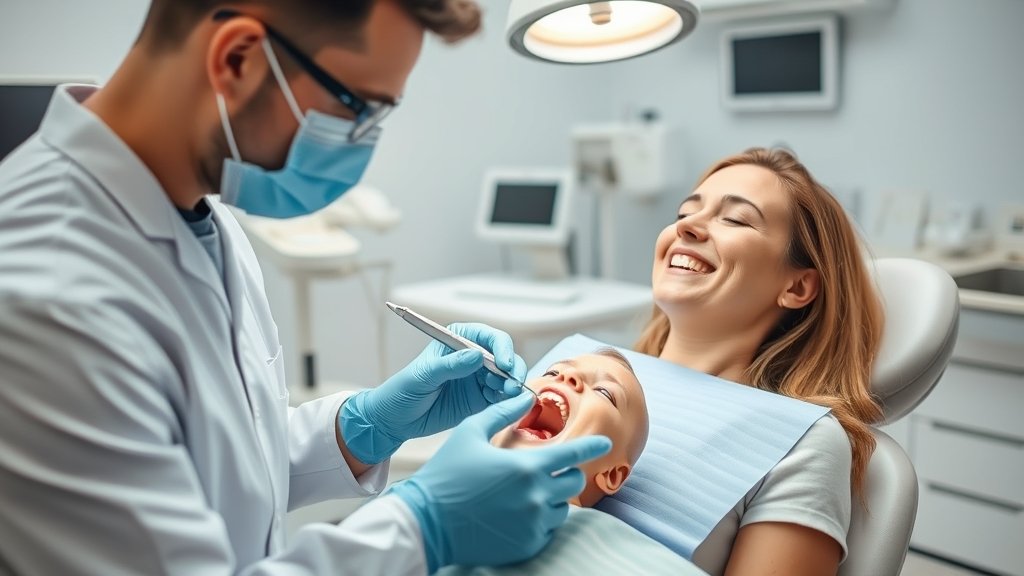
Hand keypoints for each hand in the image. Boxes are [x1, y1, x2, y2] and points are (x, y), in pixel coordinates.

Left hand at [340, 323, 526, 463]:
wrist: (394, 420)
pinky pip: (502, 398)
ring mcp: (479, 379)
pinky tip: (505, 406)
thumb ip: (450, 365)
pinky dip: (508, 401)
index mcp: (457, 340)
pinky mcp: (481, 400)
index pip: (488, 337)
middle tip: (511, 386)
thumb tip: (477, 355)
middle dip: (512, 369)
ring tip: (507, 397)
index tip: (504, 363)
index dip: (501, 347)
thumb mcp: (423, 376)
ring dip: (512, 386)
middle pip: (504, 357)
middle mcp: (472, 357)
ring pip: (507, 378)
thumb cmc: (402, 391)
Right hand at [388, 393, 611, 571]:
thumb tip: (525, 398)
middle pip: (573, 482)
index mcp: (526, 466)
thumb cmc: (446, 473)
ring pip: (563, 508)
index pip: (574, 454)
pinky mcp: (526, 545)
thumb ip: (501, 413)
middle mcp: (536, 496)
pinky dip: (540, 520)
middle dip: (566, 473)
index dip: (592, 446)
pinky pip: (548, 530)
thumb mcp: (469, 432)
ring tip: (525, 493)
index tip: (605, 443)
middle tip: (547, 471)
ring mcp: (533, 524)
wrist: (425, 522)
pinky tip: (518, 513)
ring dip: (553, 498)